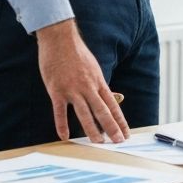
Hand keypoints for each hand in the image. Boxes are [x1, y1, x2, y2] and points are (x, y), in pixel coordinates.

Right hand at [36, 19, 129, 142]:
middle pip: (102, 111)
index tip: (126, 132)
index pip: (113, 105)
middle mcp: (88, 87)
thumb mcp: (93, 68)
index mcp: (98, 81)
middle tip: (118, 142)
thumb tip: (115, 97)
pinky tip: (64, 136)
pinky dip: (62, 125)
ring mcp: (72, 89)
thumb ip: (100, 85)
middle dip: (112, 128)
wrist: (60, 39)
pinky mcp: (57, 90)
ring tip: (98, 142)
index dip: (120, 120)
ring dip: (92, 129)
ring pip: (84, 113)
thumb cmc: (77, 54)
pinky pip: (60, 111)